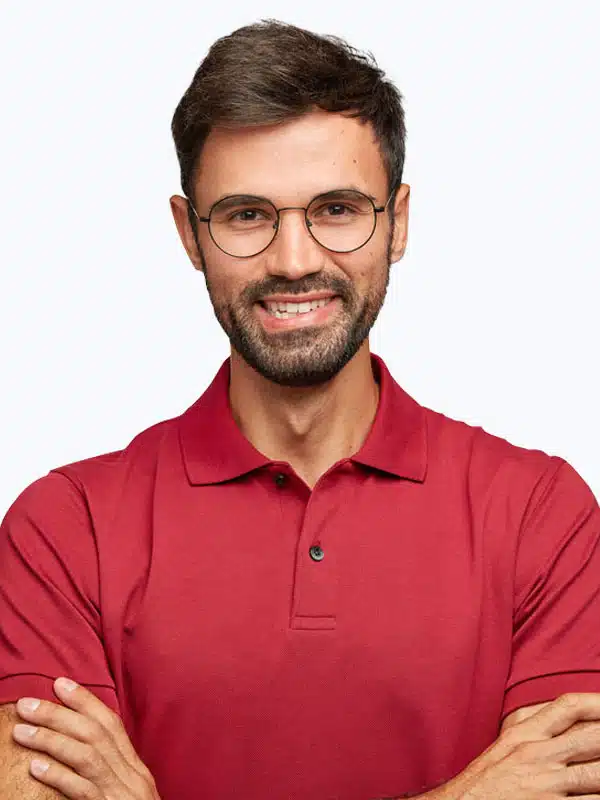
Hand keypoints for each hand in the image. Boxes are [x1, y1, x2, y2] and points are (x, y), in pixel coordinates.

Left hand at [12, 677, 159, 798]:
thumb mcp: (131, 793)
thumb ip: (113, 770)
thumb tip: (81, 747)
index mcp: (135, 768)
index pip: (110, 724)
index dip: (84, 701)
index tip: (59, 683)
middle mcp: (131, 775)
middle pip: (94, 734)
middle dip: (59, 714)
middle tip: (27, 703)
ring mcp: (121, 794)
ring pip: (86, 756)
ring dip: (51, 739)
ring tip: (21, 731)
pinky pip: (82, 791)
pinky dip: (59, 776)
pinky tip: (36, 768)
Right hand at [424, 693, 599, 799]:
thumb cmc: (486, 780)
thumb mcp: (505, 745)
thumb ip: (530, 726)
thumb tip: (559, 712)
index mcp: (525, 734)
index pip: (568, 706)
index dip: (597, 701)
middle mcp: (537, 754)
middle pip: (591, 735)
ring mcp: (545, 783)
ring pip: (596, 772)